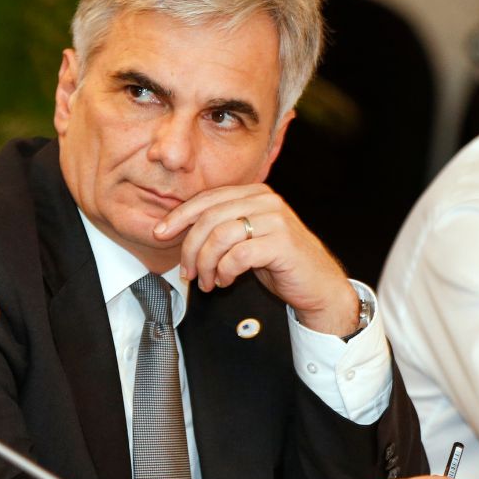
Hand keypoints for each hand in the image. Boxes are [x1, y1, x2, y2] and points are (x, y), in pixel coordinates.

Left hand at [153, 184, 359, 335]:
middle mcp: (265, 200)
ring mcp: (275, 220)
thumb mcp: (246, 238)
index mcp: (254, 193)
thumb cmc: (279, 263)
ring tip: (207, 281)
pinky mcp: (281, 243)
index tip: (160, 234)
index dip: (179, 216)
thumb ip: (221, 228)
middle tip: (187, 271)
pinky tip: (226, 280)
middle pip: (209, 218)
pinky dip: (224, 271)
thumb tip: (180, 232)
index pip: (207, 199)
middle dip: (190, 247)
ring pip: (220, 236)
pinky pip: (238, 255)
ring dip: (206, 264)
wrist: (318, 285)